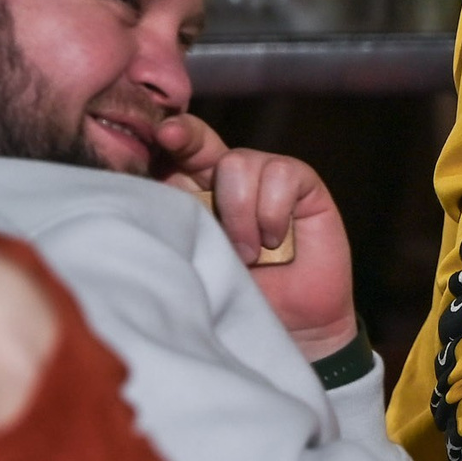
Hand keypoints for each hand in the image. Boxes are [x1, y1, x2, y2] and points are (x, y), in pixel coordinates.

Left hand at [155, 115, 357, 360]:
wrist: (293, 327)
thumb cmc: (239, 299)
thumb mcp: (199, 260)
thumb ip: (183, 222)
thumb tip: (160, 187)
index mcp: (197, 197)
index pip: (176, 160)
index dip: (166, 141)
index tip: (157, 133)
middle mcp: (229, 182)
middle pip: (203, 142)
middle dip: (186, 137)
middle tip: (171, 136)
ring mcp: (269, 180)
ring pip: (239, 162)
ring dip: (239, 213)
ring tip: (249, 254)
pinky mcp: (304, 186)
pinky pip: (281, 175)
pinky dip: (273, 213)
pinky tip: (276, 242)